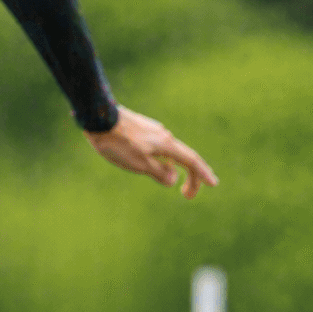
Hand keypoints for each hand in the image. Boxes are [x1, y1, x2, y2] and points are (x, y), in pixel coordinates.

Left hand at [84, 109, 218, 198]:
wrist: (98, 116)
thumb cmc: (117, 142)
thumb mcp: (139, 164)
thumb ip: (160, 173)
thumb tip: (173, 177)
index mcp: (166, 145)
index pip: (191, 161)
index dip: (203, 174)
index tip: (214, 184)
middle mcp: (164, 136)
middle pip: (183, 158)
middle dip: (190, 177)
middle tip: (186, 195)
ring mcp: (154, 131)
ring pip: (170, 153)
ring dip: (174, 169)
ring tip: (166, 181)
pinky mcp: (143, 130)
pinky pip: (159, 148)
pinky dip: (163, 160)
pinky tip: (150, 164)